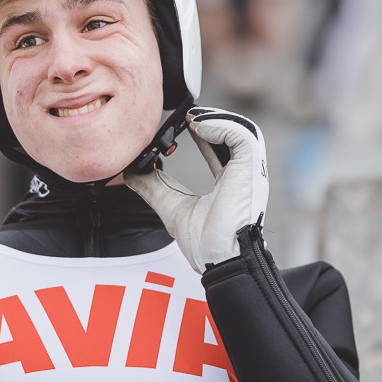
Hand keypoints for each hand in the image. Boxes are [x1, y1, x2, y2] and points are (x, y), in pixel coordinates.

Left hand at [125, 107, 268, 272]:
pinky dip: (221, 126)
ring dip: (217, 119)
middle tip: (187, 118)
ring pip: (243, 130)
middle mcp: (245, 176)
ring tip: (192, 119)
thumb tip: (131, 173)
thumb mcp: (171, 207)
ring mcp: (251, 174)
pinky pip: (242, 136)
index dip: (206, 132)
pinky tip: (198, 127)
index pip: (223, 148)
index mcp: (231, 183)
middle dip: (212, 121)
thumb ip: (154, 188)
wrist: (221, 263)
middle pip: (235, 135)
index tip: (186, 125)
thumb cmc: (207, 245)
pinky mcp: (251, 172)